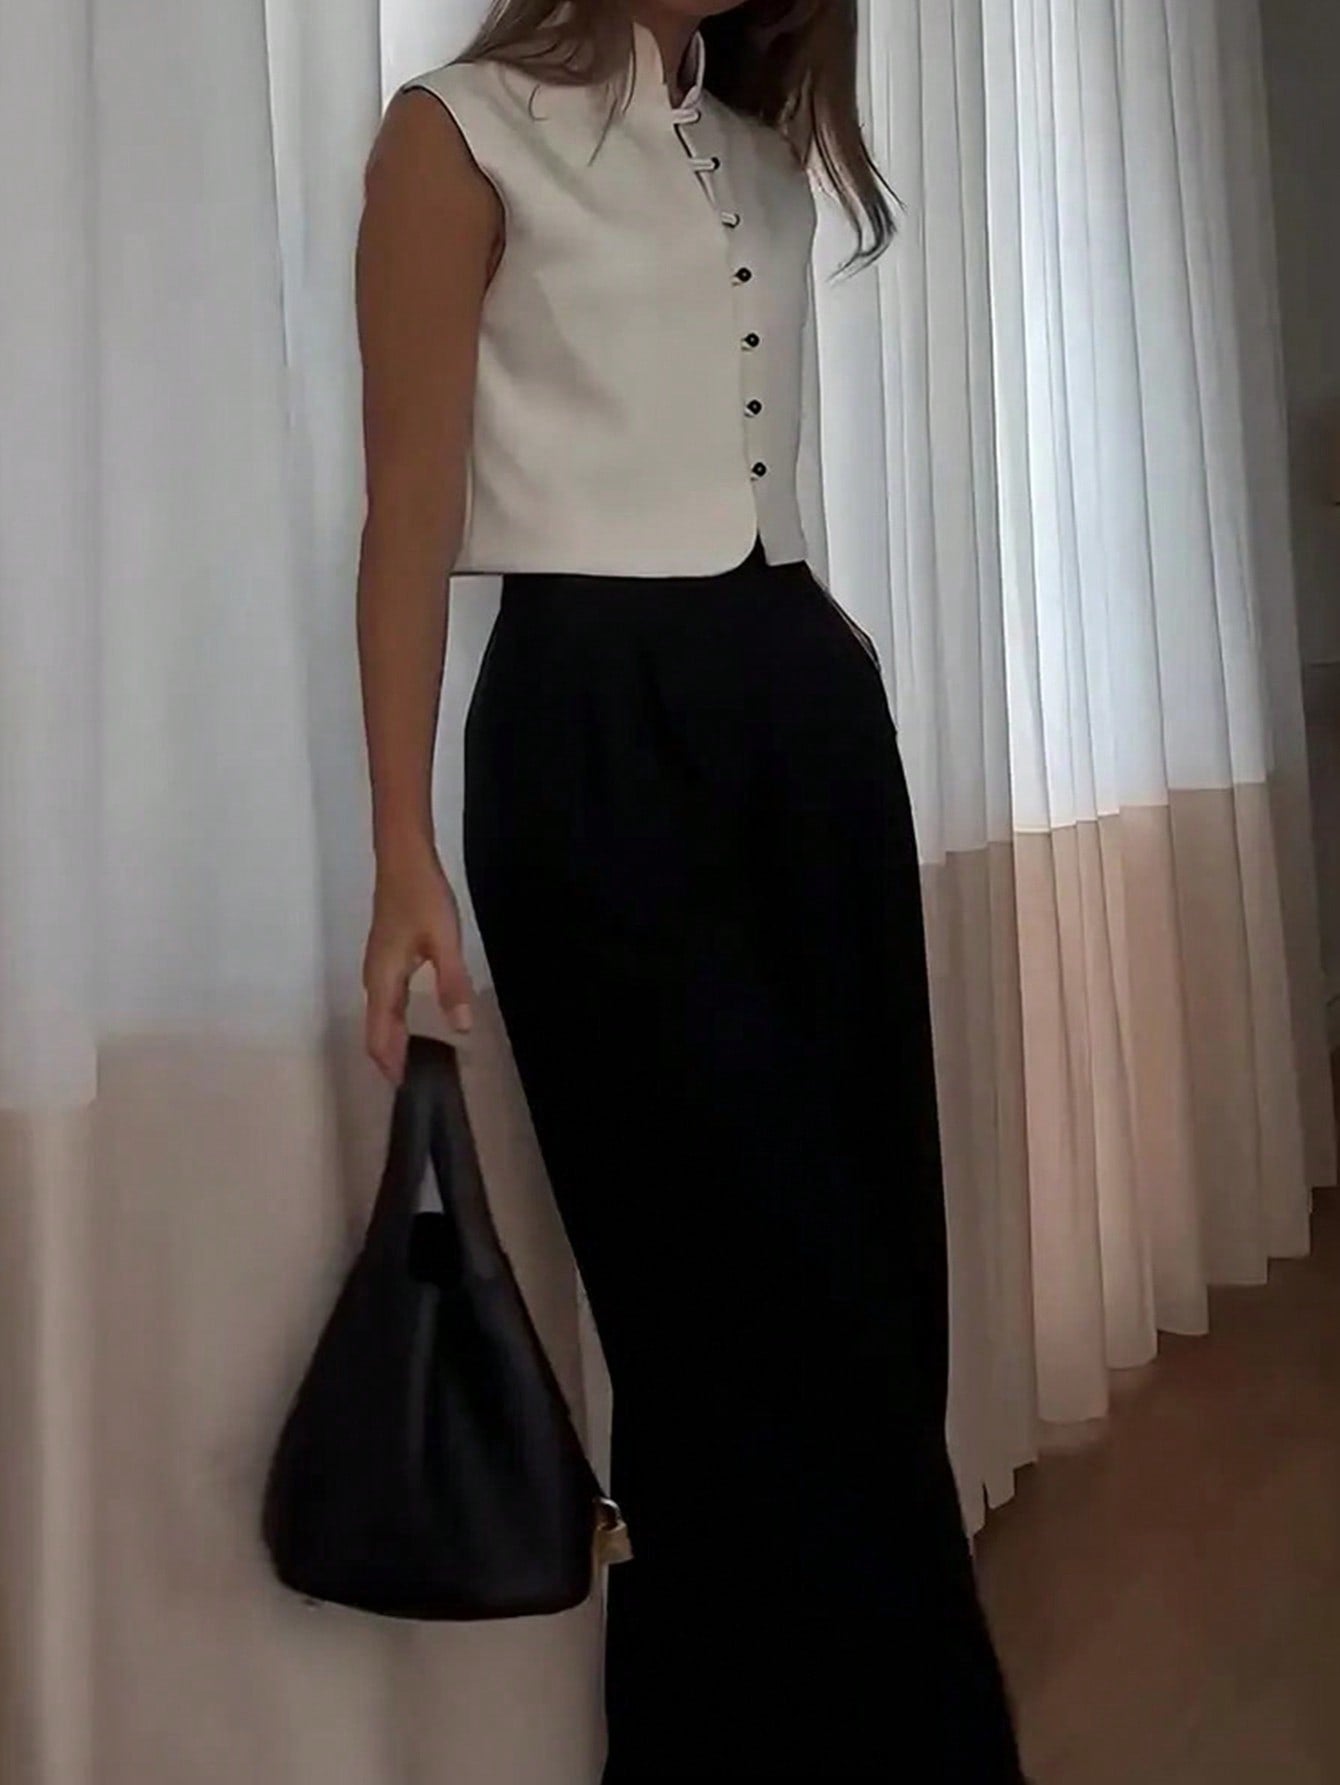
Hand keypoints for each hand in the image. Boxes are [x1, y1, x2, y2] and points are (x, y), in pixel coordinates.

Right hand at [363, 837, 473, 1082]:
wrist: (403, 860)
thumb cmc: (423, 898)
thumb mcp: (445, 942)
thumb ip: (452, 984)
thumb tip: (462, 1028)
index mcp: (385, 980)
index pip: (380, 1034)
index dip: (390, 1063)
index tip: (404, 1088)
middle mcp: (374, 978)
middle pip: (374, 1028)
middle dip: (387, 1057)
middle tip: (407, 1085)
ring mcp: (377, 966)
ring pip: (377, 1014)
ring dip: (388, 1040)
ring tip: (406, 1063)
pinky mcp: (385, 956)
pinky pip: (383, 1000)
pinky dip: (391, 1021)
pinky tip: (405, 1024)